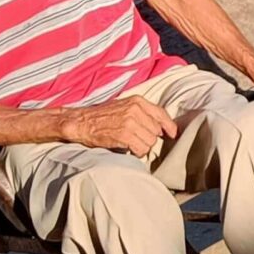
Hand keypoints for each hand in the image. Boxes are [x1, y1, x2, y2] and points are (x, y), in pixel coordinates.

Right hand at [64, 94, 178, 156]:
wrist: (81, 122)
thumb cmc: (102, 116)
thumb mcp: (124, 106)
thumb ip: (143, 112)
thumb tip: (161, 126)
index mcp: (137, 101)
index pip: (162, 114)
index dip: (169, 126)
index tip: (172, 134)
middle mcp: (136, 110)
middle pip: (156, 131)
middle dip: (149, 138)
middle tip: (137, 139)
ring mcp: (130, 123)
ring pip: (151, 142)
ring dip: (143, 146)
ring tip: (131, 143)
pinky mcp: (124, 135)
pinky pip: (141, 149)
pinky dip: (137, 152)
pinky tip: (129, 149)